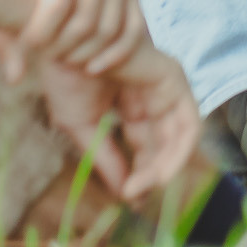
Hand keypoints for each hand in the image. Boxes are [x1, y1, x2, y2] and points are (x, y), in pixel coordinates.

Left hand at [0, 0, 146, 74]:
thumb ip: (6, 33)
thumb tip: (14, 80)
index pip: (55, 6)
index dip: (39, 35)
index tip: (26, 46)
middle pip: (84, 22)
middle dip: (63, 47)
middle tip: (46, 55)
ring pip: (109, 28)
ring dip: (86, 53)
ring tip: (64, 59)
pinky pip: (133, 27)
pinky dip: (117, 53)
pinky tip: (94, 67)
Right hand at [40, 42, 201, 200]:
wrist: (58, 45)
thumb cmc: (64, 76)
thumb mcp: (83, 127)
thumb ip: (107, 159)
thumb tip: (126, 194)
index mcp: (134, 102)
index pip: (148, 146)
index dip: (142, 175)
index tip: (130, 201)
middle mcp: (155, 95)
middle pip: (166, 144)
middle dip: (153, 175)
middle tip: (135, 197)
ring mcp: (167, 84)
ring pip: (181, 139)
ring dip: (164, 169)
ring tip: (140, 189)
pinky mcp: (174, 78)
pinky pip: (188, 123)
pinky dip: (176, 153)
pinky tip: (154, 173)